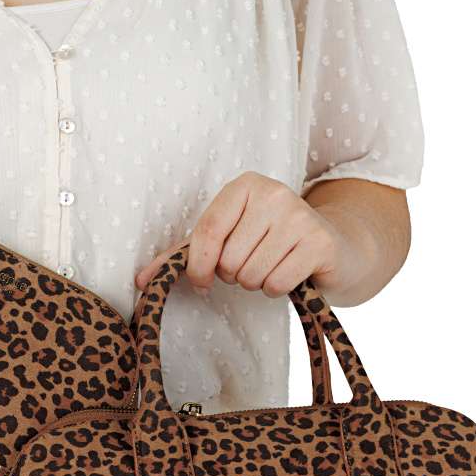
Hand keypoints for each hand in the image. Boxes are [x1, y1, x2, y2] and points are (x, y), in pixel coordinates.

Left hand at [134, 171, 368, 299]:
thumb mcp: (228, 239)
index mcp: (244, 186)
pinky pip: (276, 284)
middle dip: (235, 275)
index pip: (206, 233)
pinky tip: (290, 273)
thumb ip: (185, 256)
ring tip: (273, 266)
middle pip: (228, 260)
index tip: (202, 281)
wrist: (334, 247)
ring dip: (256, 283)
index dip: (197, 266)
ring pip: (250, 275)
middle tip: (254, 263)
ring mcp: (299, 216)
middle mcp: (273, 193)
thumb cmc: (269, 243)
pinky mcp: (319, 242)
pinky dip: (277, 289)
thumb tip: (142, 281)